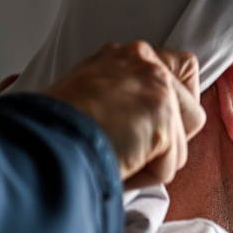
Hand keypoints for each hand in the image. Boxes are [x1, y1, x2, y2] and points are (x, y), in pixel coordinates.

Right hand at [45, 41, 205, 187]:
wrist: (40, 142)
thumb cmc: (55, 130)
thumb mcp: (89, 96)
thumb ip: (123, 97)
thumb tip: (148, 125)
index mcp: (126, 55)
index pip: (184, 68)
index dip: (180, 104)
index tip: (158, 125)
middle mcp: (144, 61)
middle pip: (192, 112)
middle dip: (170, 141)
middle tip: (133, 150)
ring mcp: (156, 85)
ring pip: (182, 143)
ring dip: (152, 163)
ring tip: (116, 158)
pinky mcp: (162, 114)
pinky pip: (170, 164)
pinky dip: (145, 177)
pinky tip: (118, 166)